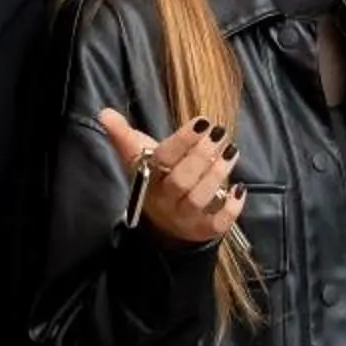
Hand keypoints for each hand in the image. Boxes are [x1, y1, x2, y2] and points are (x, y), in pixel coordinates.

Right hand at [98, 107, 245, 249]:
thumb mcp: (139, 157)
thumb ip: (124, 136)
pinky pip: (217, 224)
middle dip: (202, 155)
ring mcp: (184, 217)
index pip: (162, 158)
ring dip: (217, 174)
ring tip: (231, 151)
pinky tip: (239, 188)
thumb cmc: (155, 181)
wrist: (163, 224)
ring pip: (198, 198)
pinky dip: (231, 208)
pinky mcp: (203, 231)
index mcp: (147, 178)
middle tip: (220, 134)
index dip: (182, 141)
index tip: (202, 122)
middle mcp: (164, 200)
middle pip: (181, 180)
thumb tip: (105, 114)